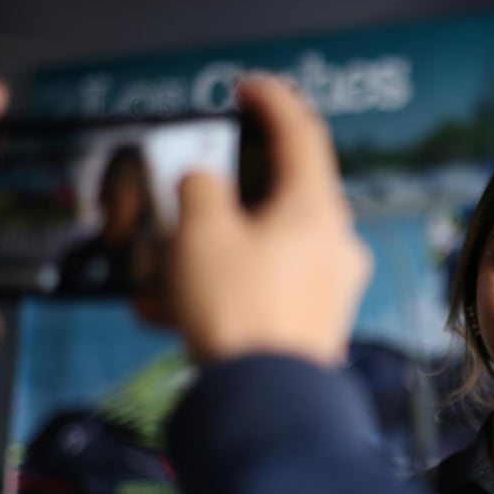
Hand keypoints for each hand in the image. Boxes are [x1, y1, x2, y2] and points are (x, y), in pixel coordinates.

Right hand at [171, 74, 371, 365]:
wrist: (265, 404)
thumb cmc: (239, 311)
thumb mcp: (200, 234)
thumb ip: (198, 190)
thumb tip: (204, 184)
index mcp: (316, 207)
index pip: (302, 132)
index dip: (272, 101)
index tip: (246, 88)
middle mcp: (334, 242)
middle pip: (280, 196)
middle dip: (226, 195)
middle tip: (191, 193)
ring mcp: (329, 285)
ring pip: (263, 248)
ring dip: (211, 251)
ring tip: (159, 269)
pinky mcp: (314, 324)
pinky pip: (263, 290)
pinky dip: (220, 289)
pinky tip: (167, 310)